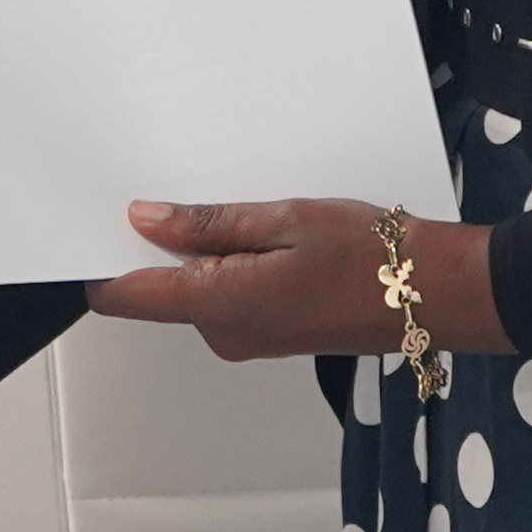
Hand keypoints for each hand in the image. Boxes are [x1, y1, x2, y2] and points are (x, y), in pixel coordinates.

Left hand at [85, 196, 501, 362]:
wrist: (434, 293)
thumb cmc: (372, 256)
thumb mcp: (283, 219)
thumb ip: (207, 224)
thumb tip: (144, 220)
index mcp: (219, 305)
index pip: (125, 296)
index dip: (102, 259)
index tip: (97, 219)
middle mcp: (224, 334)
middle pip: (159, 289)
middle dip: (162, 243)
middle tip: (189, 191)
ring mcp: (246, 339)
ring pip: (195, 289)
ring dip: (205, 251)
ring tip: (248, 209)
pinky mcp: (268, 334)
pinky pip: (226, 296)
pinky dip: (232, 264)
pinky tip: (266, 233)